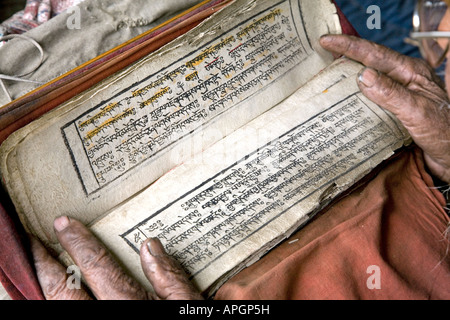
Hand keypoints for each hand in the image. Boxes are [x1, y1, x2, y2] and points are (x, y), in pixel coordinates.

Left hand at [30, 216, 202, 299]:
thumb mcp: (188, 305)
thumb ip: (172, 278)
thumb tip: (151, 246)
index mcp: (128, 304)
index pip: (97, 266)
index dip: (79, 243)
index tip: (64, 224)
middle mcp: (106, 314)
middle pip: (65, 290)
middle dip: (46, 265)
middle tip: (34, 243)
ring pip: (59, 306)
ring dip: (44, 287)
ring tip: (37, 269)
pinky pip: (67, 314)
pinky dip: (55, 301)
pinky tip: (53, 294)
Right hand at [320, 34, 449, 182]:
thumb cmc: (443, 132)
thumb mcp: (416, 111)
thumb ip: (390, 93)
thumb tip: (363, 75)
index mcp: (411, 72)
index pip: (376, 54)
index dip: (350, 46)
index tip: (327, 41)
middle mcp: (405, 79)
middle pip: (370, 61)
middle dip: (346, 55)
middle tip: (322, 53)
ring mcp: (400, 93)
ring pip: (370, 77)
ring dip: (349, 73)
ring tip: (328, 72)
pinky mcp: (396, 107)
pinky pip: (372, 95)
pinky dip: (355, 93)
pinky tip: (345, 97)